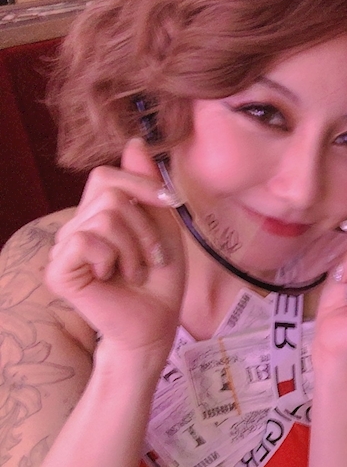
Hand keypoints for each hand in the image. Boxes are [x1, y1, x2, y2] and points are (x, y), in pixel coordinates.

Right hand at [45, 138, 185, 352]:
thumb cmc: (160, 280)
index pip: (105, 176)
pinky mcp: (58, 270)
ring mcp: (63, 249)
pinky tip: (114, 277)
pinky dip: (113, 258)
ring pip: (104, 216)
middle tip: (152, 256)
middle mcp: (75, 228)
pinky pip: (87, 240)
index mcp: (96, 216)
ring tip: (136, 270)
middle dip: (145, 225)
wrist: (156, 324)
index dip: (140, 184)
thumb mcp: (163, 225)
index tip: (169, 204)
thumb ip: (147, 186)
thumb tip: (135, 141)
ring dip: (135, 246)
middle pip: (109, 193)